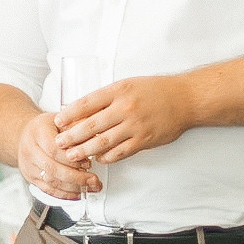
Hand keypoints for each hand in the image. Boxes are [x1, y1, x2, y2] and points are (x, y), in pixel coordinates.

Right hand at [15, 108, 101, 203]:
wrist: (26, 134)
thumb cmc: (46, 126)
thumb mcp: (61, 118)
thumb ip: (76, 126)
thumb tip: (95, 136)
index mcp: (38, 131)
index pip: (54, 150)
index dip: (73, 159)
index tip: (88, 162)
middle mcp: (30, 149)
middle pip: (53, 168)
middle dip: (77, 177)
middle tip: (93, 180)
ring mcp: (28, 165)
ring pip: (51, 182)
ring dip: (73, 187)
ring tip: (90, 187)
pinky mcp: (30, 177)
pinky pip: (48, 190)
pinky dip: (65, 194)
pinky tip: (77, 193)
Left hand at [53, 76, 195, 164]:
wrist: (185, 99)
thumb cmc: (155, 90)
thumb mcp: (128, 85)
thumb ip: (108, 97)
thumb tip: (83, 110)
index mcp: (118, 90)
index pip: (87, 103)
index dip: (69, 114)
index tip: (58, 121)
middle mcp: (125, 108)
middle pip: (91, 125)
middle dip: (72, 136)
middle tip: (59, 143)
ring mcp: (135, 125)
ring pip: (103, 141)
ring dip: (85, 150)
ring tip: (72, 156)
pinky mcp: (144, 140)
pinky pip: (120, 152)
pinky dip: (107, 157)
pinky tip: (98, 158)